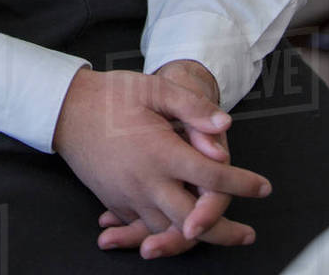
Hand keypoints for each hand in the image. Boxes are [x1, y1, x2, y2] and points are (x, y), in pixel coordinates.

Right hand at [53, 67, 269, 259]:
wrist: (65, 109)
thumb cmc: (112, 95)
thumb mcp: (153, 89)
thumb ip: (191, 106)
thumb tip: (225, 124)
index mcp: (160, 152)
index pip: (211, 177)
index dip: (242, 184)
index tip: (263, 187)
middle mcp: (146, 181)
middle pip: (194, 222)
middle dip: (225, 232)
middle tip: (247, 235)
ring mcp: (128, 195)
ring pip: (169, 231)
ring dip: (195, 239)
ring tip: (217, 237)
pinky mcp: (114, 201)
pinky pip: (143, 228)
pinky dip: (162, 236)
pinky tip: (175, 234)